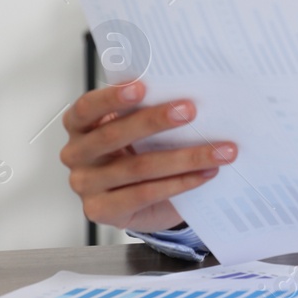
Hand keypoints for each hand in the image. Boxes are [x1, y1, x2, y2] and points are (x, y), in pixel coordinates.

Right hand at [60, 80, 234, 233]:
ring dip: (185, 157)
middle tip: (190, 110)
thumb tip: (189, 87)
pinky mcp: (101, 210)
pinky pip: (145, 194)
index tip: (142, 87)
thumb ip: (148, 107)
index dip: (112, 98)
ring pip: (138, 168)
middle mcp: (77, 154)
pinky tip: (205, 174)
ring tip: (220, 150)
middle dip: (155, 121)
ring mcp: (85, 185)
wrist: (139, 198)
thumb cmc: (137, 149)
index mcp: (80, 125)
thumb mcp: (138, 126)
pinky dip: (180, 183)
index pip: (87, 108)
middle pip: (113, 136)